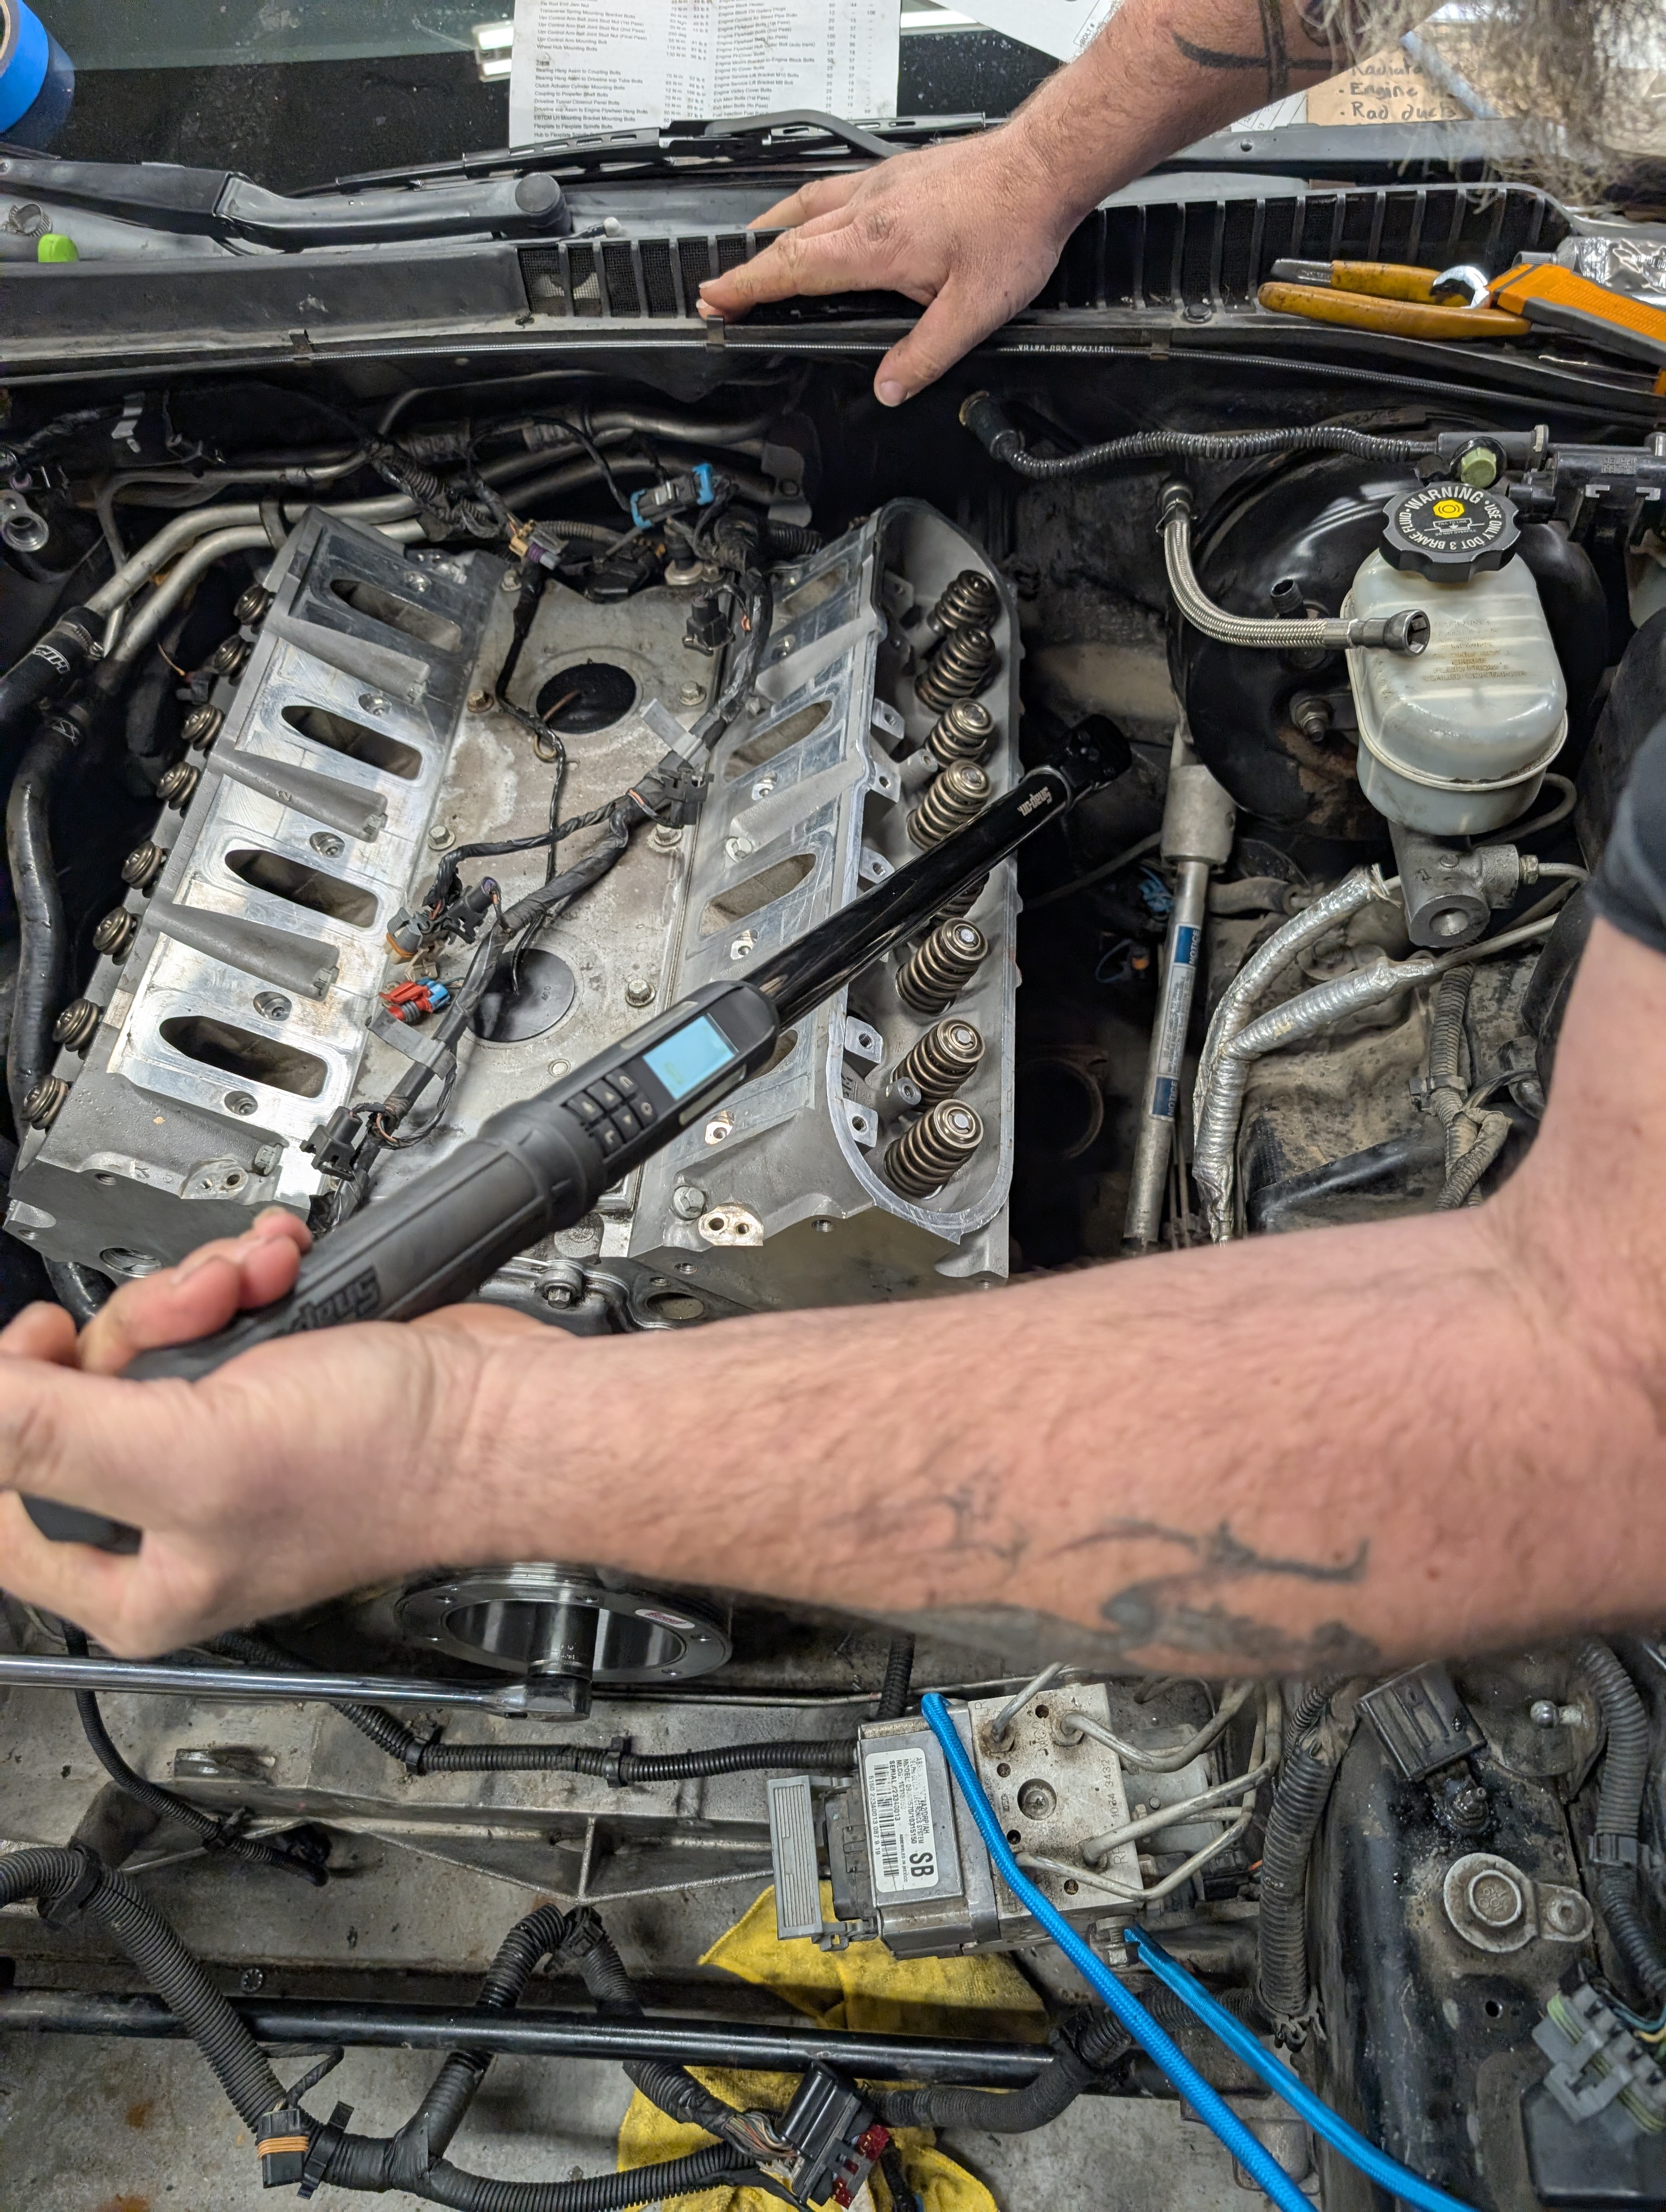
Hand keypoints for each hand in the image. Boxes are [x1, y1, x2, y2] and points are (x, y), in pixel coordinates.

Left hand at [0, 1210, 544, 1657]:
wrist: (495, 1406)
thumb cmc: (386, 1465)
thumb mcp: (191, 1453)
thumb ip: (51, 1438)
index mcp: (135, 1582)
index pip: (4, 1498)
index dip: (17, 1409)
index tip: (48, 1349)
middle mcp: (169, 1520)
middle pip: (75, 1397)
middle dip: (140, 1326)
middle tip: (196, 1309)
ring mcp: (217, 1448)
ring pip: (144, 1342)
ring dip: (199, 1289)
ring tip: (256, 1282)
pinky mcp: (263, 1386)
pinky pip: (207, 1315)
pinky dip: (242, 1278)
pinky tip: (280, 1272)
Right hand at [697, 128, 1085, 406]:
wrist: (1044, 167)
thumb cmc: (1015, 227)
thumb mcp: (973, 311)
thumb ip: (925, 355)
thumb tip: (889, 389)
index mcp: (876, 244)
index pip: (793, 268)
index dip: (748, 288)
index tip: (715, 300)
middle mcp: (870, 206)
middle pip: (789, 235)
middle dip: (749, 264)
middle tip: (722, 287)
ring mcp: (883, 183)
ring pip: (808, 204)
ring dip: (773, 229)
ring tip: (753, 249)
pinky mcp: (900, 172)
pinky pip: (837, 188)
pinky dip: (810, 207)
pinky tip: (816, 215)